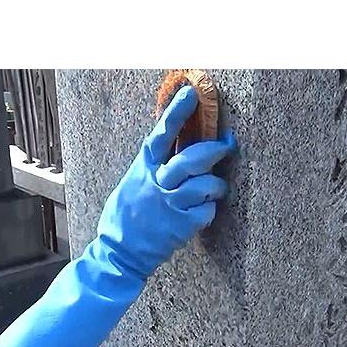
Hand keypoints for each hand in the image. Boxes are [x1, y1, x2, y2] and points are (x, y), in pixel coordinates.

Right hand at [0, 84, 235, 346]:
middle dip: (215, 149)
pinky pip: (208, 211)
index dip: (177, 113)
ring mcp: (171, 205)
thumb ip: (152, 166)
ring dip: (217, 186)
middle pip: (193, 159)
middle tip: (227, 143)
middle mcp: (158, 184)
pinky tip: (201, 213)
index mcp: (144, 169)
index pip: (161, 134)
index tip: (192, 93)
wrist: (119, 253)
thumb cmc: (126, 216)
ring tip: (215, 189)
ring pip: (206, 185)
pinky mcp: (182, 226)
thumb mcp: (133, 183)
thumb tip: (173, 146)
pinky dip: (209, 210)